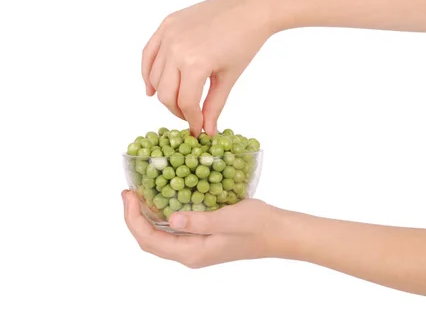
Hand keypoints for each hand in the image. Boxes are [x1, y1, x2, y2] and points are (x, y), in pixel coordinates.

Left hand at [121, 190, 280, 267]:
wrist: (278, 232)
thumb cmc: (257, 225)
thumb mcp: (228, 219)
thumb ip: (199, 221)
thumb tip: (170, 219)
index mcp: (192, 252)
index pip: (150, 240)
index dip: (133, 218)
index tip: (128, 195)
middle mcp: (190, 253)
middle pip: (151, 240)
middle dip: (135, 217)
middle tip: (129, 192)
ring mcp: (197, 247)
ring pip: (161, 236)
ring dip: (147, 216)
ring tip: (140, 194)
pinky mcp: (204, 238)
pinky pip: (175, 230)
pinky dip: (163, 215)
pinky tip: (165, 199)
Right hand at [141, 0, 275, 135]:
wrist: (251, 8)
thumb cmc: (246, 42)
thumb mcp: (228, 78)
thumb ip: (214, 106)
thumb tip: (207, 130)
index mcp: (195, 64)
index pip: (186, 103)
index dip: (192, 121)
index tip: (197, 130)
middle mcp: (176, 49)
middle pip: (166, 93)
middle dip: (177, 111)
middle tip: (190, 117)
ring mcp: (169, 34)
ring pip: (155, 76)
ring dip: (165, 94)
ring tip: (178, 102)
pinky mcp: (167, 24)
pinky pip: (149, 54)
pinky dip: (148, 72)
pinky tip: (152, 88)